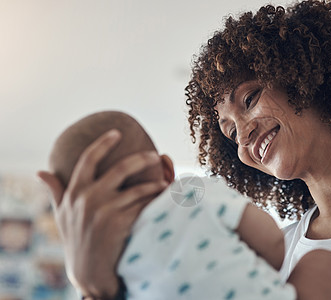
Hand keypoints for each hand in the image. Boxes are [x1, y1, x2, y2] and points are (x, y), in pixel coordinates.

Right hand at [37, 130, 167, 298]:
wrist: (88, 270)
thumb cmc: (75, 239)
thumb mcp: (62, 214)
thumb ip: (55, 191)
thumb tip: (40, 172)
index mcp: (75, 191)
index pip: (88, 158)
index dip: (103, 142)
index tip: (117, 132)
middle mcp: (88, 198)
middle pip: (120, 168)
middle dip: (141, 159)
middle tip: (153, 154)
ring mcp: (104, 210)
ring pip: (137, 188)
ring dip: (154, 183)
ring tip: (164, 181)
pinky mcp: (119, 223)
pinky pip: (143, 206)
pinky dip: (155, 200)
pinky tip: (163, 197)